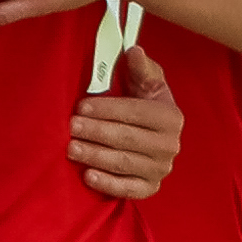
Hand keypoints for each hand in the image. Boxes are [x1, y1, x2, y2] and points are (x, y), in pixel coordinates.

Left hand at [70, 46, 180, 199]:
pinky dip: (108, 184)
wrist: (152, 134)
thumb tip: (133, 51)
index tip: (82, 107)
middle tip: (71, 127)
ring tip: (72, 148)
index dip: (108, 110)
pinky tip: (88, 176)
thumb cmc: (144, 104)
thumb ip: (140, 67)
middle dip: (97, 132)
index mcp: (170, 117)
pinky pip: (129, 190)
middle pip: (127, 139)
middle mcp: (169, 145)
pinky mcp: (150, 188)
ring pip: (124, 163)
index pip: (135, 113)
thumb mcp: (147, 82)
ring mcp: (160, 169)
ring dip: (95, 156)